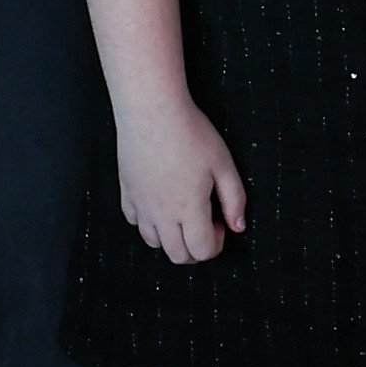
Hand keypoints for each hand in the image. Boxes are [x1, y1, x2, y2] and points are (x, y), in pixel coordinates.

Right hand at [115, 101, 247, 261]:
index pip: (203, 251)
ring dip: (172, 238)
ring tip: (184, 214)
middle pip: (178, 256)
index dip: (218, 244)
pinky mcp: (127, 192)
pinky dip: (149, 222)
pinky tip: (161, 202)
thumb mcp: (223, 164)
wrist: (151, 110)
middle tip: (206, 224)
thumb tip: (238, 227)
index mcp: (188, 209)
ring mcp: (141, 205)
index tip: (221, 222)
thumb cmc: (190, 133)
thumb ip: (235, 200)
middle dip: (196, 250)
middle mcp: (161, 213)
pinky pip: (135, 222)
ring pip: (154, 243)